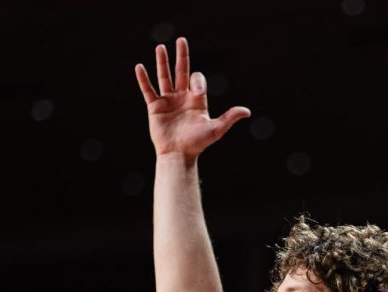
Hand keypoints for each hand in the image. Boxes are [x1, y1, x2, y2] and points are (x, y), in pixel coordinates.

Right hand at [136, 37, 249, 157]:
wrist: (178, 154)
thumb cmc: (197, 143)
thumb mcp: (216, 129)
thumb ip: (230, 118)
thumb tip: (247, 112)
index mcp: (196, 101)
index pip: (197, 80)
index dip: (197, 80)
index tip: (196, 90)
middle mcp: (182, 98)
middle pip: (181, 72)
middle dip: (181, 56)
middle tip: (181, 40)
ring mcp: (168, 101)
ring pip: (164, 77)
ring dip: (162, 62)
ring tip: (160, 47)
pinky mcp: (155, 107)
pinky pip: (148, 90)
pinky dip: (143, 79)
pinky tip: (139, 67)